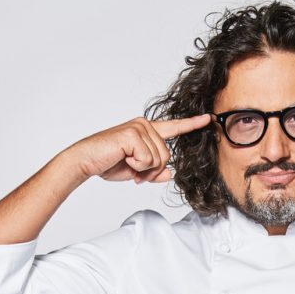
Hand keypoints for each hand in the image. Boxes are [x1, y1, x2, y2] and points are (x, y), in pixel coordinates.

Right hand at [67, 113, 211, 183]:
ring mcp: (139, 128)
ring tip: (127, 162)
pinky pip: (148, 160)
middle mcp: (145, 125)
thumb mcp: (137, 171)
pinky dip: (137, 167)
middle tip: (134, 169)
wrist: (86, 161)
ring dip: (144, 169)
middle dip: (152, 170)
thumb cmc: (108, 163)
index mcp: (147, 131)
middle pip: (167, 156)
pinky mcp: (133, 134)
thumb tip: (169, 175)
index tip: (208, 119)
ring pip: (159, 160)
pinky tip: (123, 159)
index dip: (191, 125)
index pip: (173, 128)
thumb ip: (154, 172)